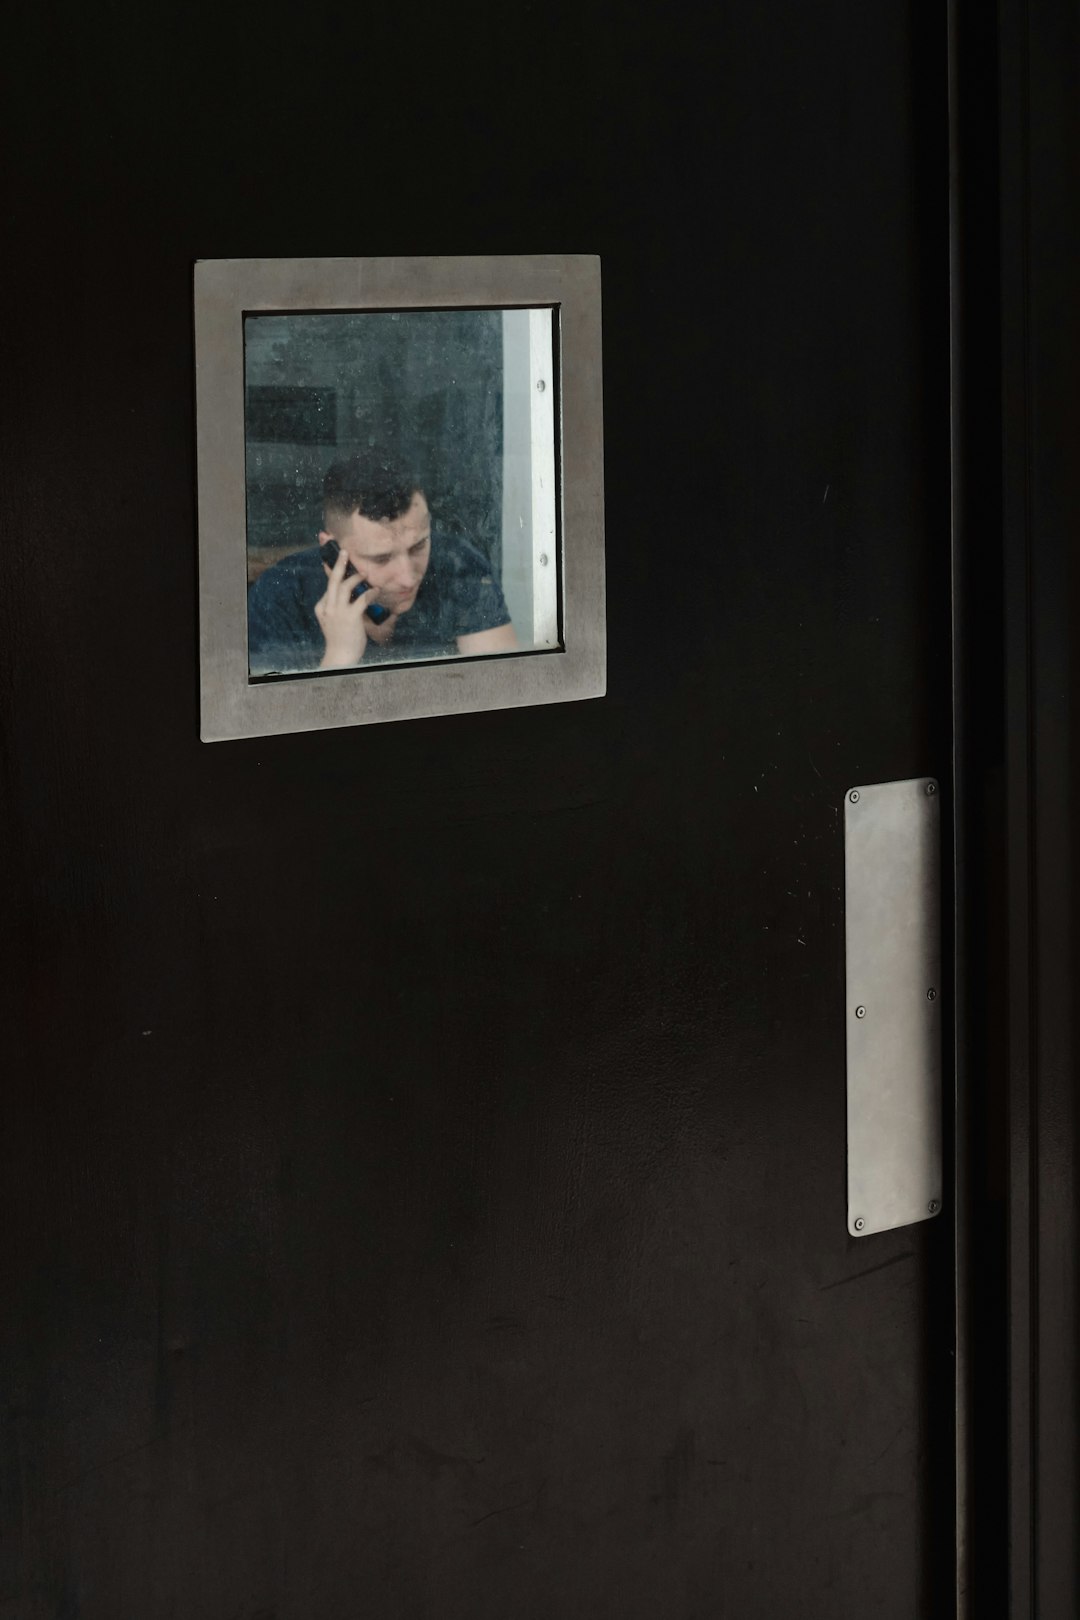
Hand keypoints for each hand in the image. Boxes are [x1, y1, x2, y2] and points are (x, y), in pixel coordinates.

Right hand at [314, 544, 375, 667]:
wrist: (341, 657)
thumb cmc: (339, 640)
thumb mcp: (333, 621)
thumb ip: (338, 608)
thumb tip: (352, 595)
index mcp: (321, 608)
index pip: (328, 587)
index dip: (335, 574)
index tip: (340, 564)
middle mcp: (327, 607)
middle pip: (333, 580)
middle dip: (339, 564)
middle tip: (345, 552)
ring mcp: (338, 612)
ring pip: (345, 586)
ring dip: (356, 578)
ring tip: (365, 574)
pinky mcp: (351, 617)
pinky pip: (361, 598)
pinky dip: (370, 593)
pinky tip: (376, 591)